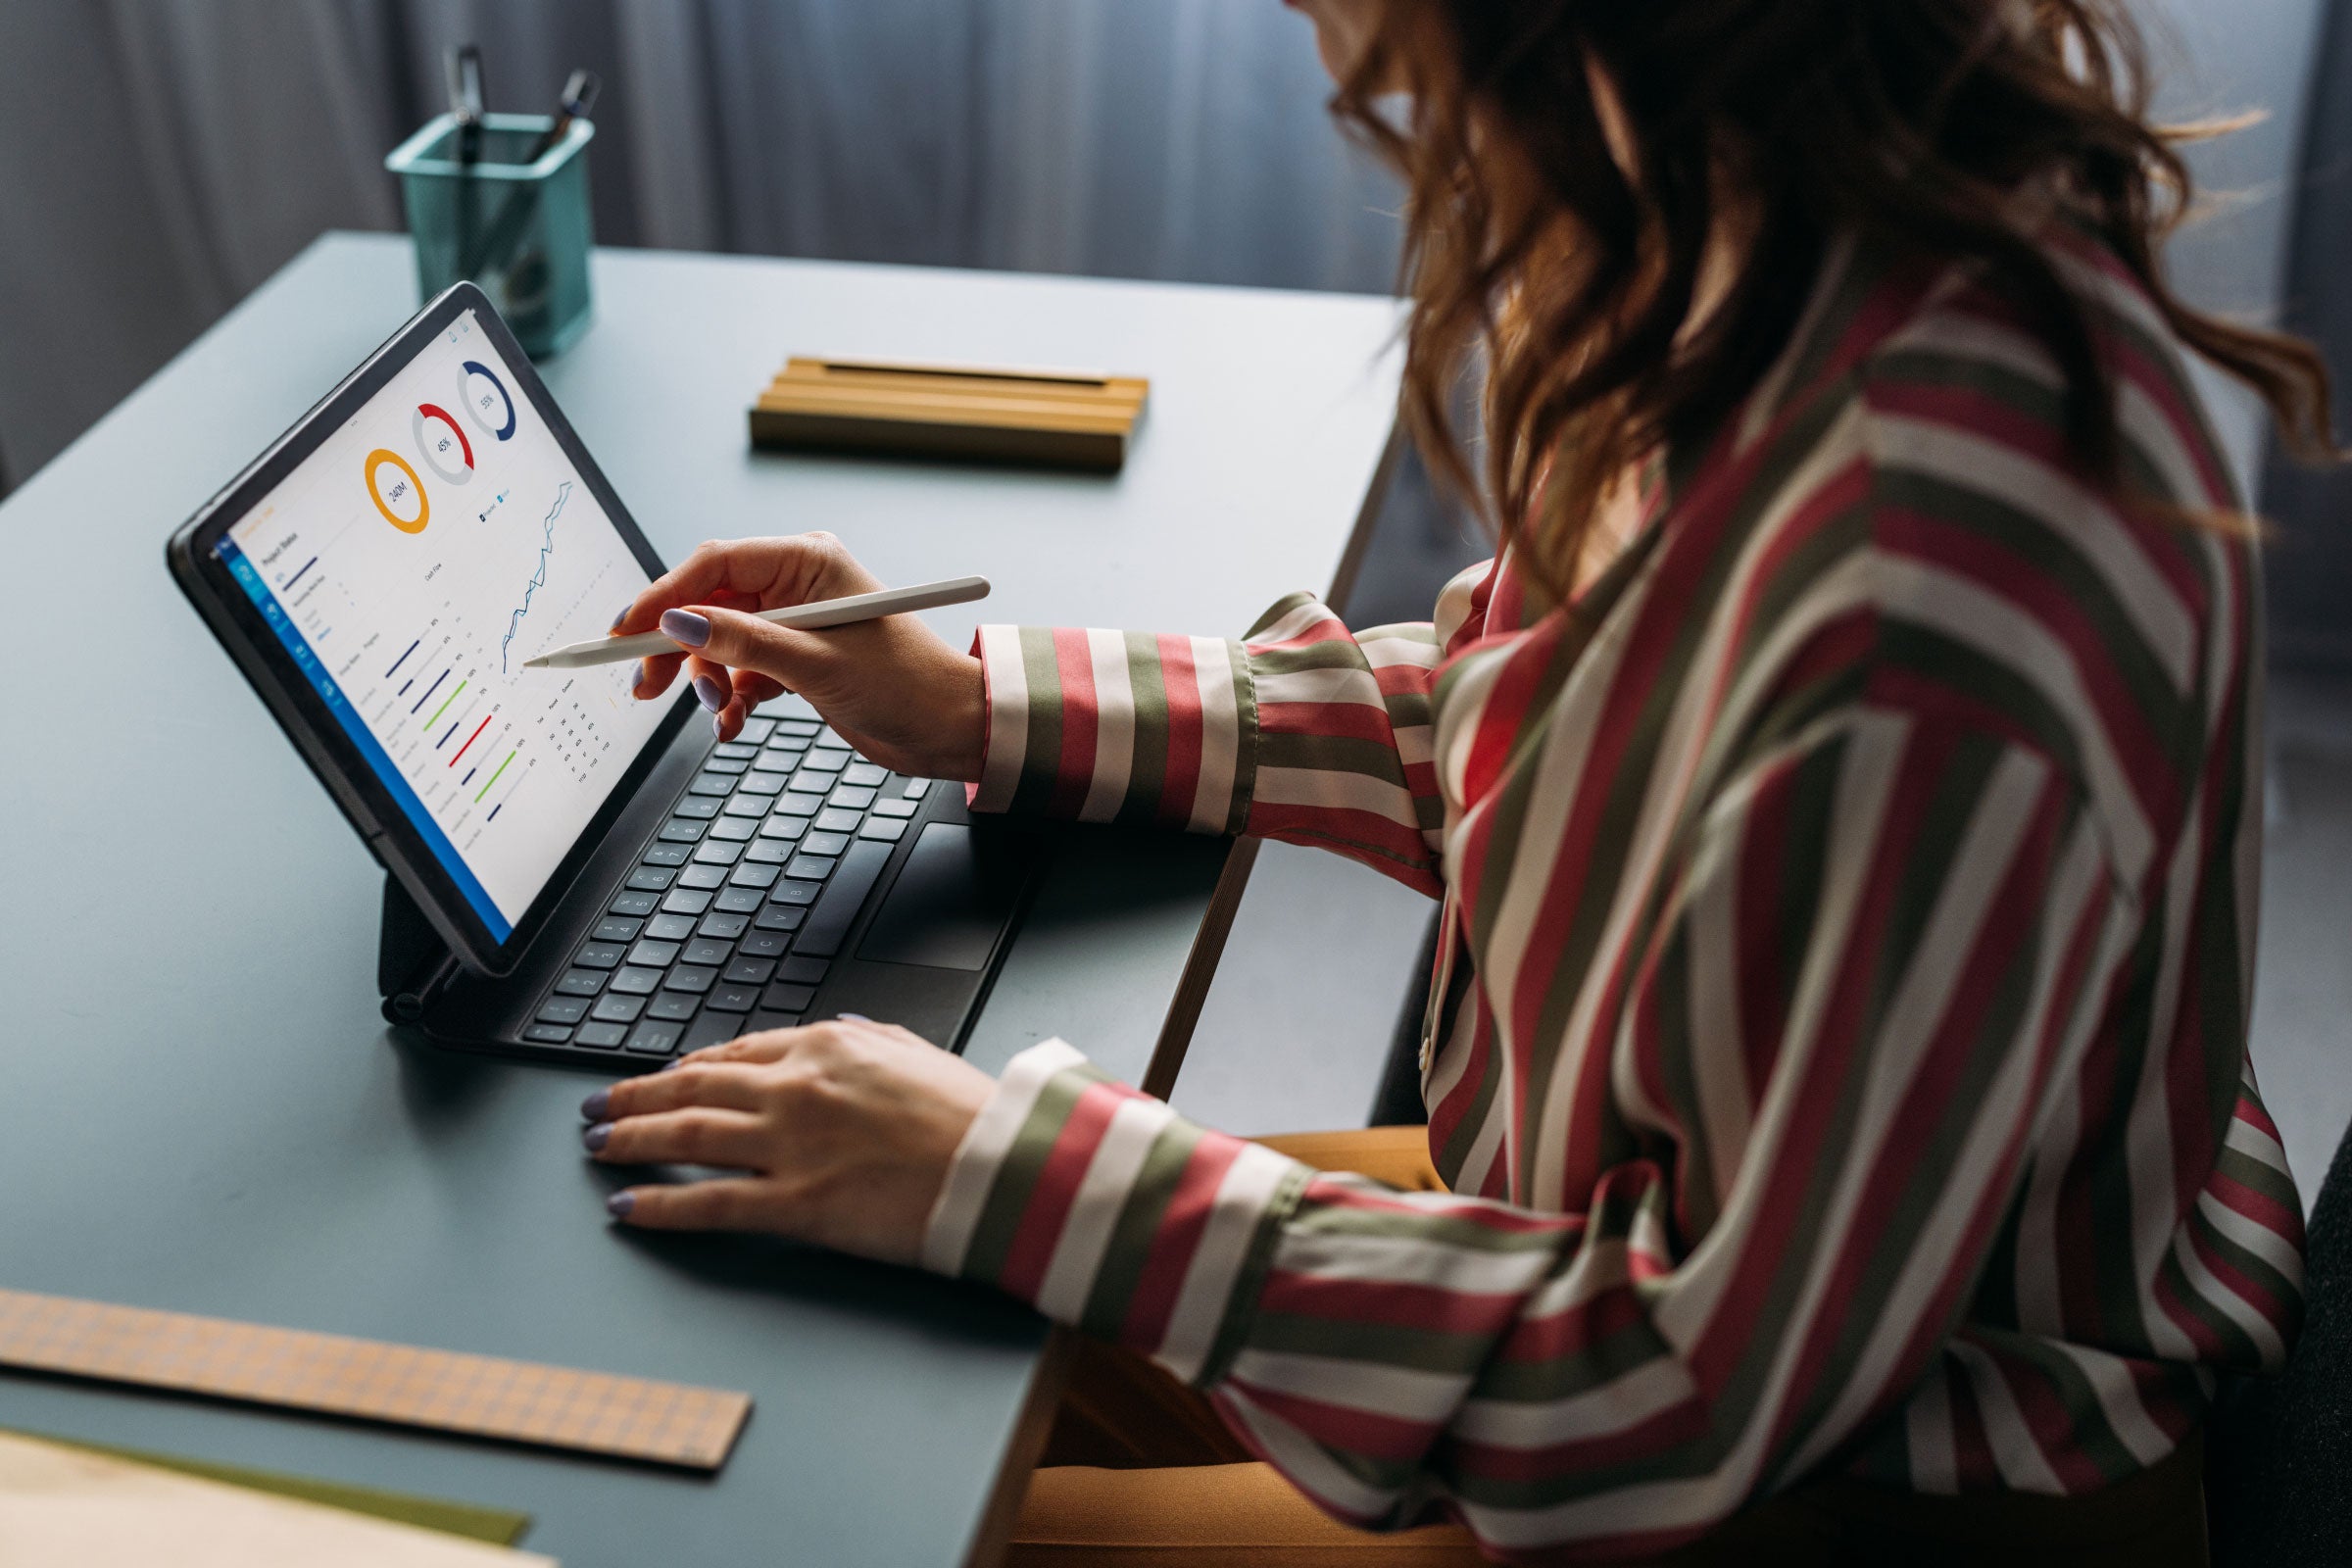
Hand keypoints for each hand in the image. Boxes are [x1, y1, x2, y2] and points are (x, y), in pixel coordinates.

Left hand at [579, 1018, 994, 1264]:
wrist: (1003, 1167)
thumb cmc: (971, 1115)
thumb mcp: (915, 1051)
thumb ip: (867, 1038)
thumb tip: (839, 1028)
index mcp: (826, 1045)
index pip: (732, 1055)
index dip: (684, 1069)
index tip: (659, 1079)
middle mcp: (795, 1087)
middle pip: (691, 1089)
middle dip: (633, 1097)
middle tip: (597, 1107)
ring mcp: (789, 1145)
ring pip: (685, 1137)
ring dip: (629, 1139)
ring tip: (598, 1146)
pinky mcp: (794, 1202)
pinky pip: (707, 1203)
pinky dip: (658, 1206)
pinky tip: (626, 1209)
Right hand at [612, 533, 987, 780]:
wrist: (948, 729)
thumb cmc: (907, 683)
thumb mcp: (816, 663)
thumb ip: (743, 643)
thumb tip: (678, 623)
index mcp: (806, 560)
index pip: (715, 563)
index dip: (665, 595)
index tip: (628, 630)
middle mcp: (796, 586)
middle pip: (707, 604)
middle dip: (676, 646)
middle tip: (645, 684)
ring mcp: (793, 624)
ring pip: (719, 643)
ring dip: (708, 680)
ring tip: (720, 709)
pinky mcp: (794, 661)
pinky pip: (741, 673)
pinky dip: (730, 699)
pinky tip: (732, 724)